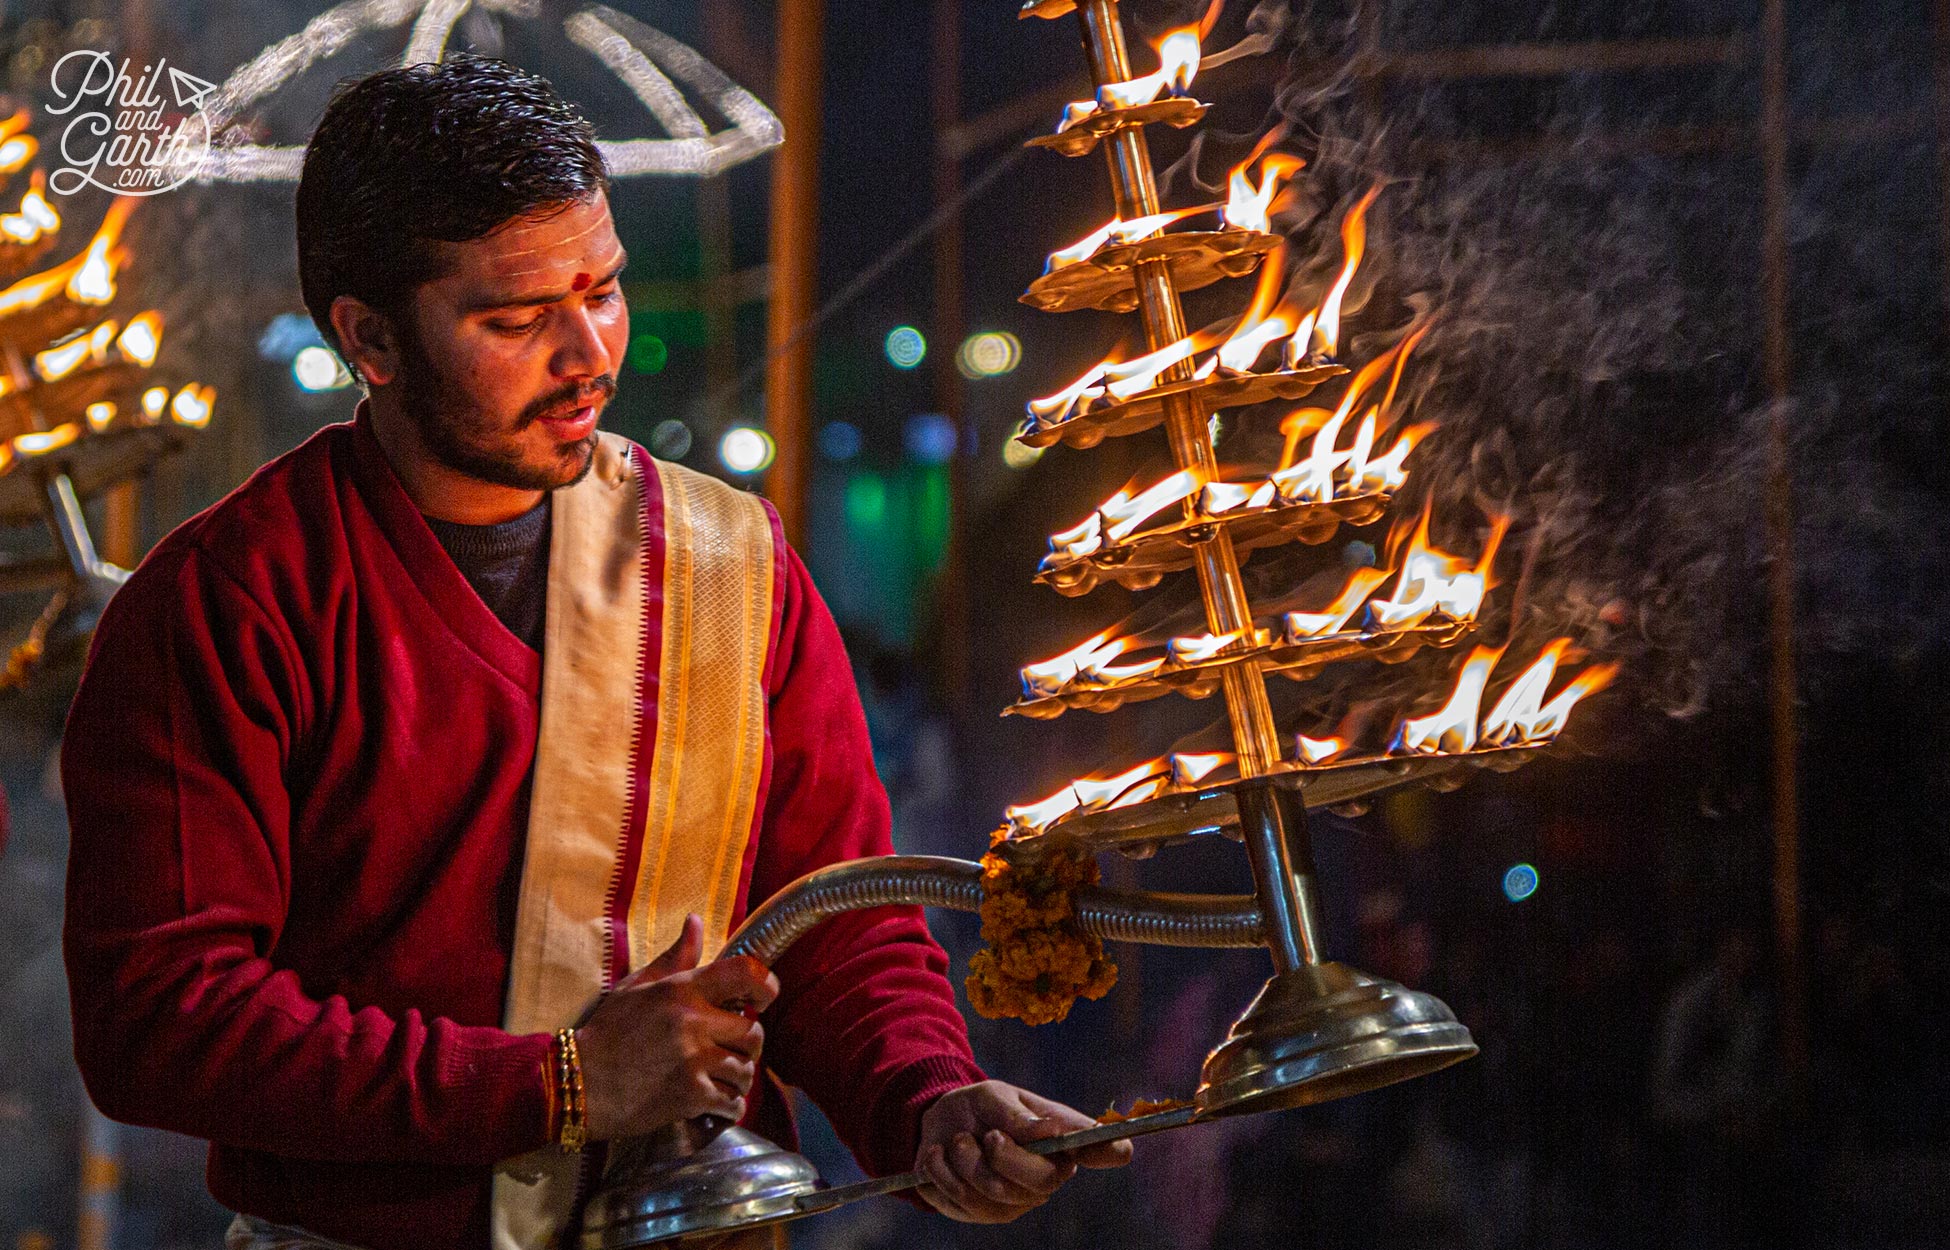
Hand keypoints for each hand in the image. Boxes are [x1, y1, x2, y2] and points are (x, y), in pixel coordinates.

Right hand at [575, 913, 780, 1139]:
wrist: (578, 1083)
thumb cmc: (607, 1033)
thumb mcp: (637, 986)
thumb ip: (675, 957)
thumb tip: (696, 921)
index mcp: (682, 990)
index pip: (745, 973)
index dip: (766, 984)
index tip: (764, 997)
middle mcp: (693, 1022)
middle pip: (753, 1032)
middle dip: (748, 1044)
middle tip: (732, 1050)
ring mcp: (693, 1061)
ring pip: (745, 1070)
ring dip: (738, 1078)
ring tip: (722, 1079)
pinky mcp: (690, 1096)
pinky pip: (732, 1102)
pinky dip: (729, 1106)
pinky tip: (715, 1104)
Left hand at [914, 1080, 1131, 1222]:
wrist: (937, 1126)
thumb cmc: (979, 1108)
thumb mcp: (994, 1096)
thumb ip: (1017, 1114)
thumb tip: (1052, 1130)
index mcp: (1062, 1141)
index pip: (1102, 1149)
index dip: (1111, 1150)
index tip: (1120, 1148)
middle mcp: (1048, 1175)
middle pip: (1041, 1181)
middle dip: (1005, 1156)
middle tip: (987, 1134)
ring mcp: (1016, 1201)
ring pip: (992, 1192)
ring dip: (962, 1158)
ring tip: (956, 1140)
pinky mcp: (981, 1214)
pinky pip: (959, 1201)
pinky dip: (939, 1172)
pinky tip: (939, 1156)